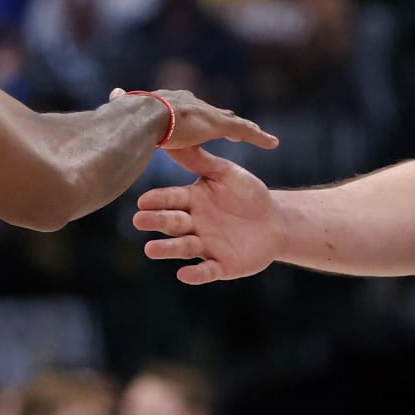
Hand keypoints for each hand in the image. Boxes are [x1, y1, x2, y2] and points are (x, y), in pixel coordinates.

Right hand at [110, 88, 277, 151]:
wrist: (142, 116)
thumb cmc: (128, 120)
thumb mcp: (126, 112)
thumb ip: (122, 105)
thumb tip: (112, 95)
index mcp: (172, 103)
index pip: (189, 110)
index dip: (196, 116)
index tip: (198, 122)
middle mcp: (192, 104)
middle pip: (213, 113)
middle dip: (223, 119)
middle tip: (232, 126)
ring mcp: (206, 114)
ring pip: (233, 122)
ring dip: (246, 129)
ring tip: (260, 136)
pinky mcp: (217, 125)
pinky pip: (244, 131)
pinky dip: (258, 137)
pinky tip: (273, 143)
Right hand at [133, 147, 281, 284]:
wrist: (275, 221)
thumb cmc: (247, 193)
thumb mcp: (225, 173)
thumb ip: (200, 161)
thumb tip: (174, 139)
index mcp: (192, 200)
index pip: (171, 199)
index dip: (158, 200)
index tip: (142, 201)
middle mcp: (194, 224)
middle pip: (172, 223)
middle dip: (156, 222)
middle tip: (138, 221)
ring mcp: (206, 246)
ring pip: (183, 247)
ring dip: (167, 248)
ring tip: (150, 249)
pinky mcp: (221, 265)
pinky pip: (207, 270)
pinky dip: (195, 274)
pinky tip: (184, 274)